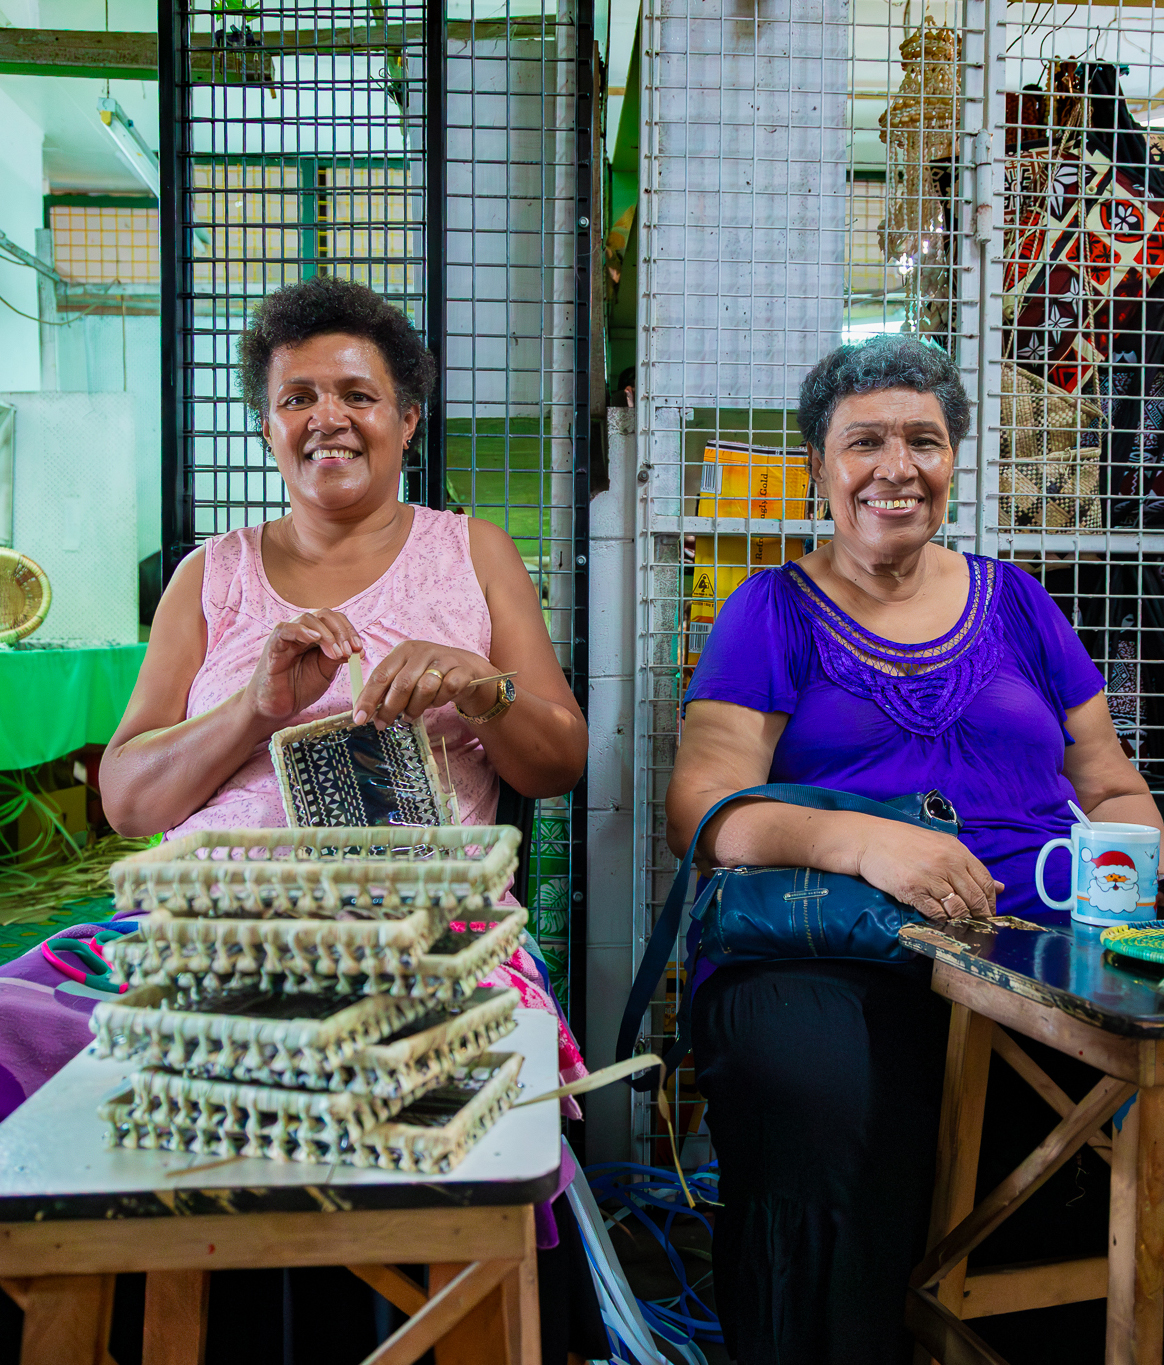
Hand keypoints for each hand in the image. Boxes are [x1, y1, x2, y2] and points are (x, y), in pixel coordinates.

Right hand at [244, 609, 362, 726]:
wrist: (277, 708)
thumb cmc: (299, 688)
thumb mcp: (325, 672)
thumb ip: (337, 657)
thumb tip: (354, 647)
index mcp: (317, 637)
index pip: (336, 622)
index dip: (350, 631)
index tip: (359, 649)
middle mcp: (302, 632)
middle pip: (325, 615)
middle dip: (342, 631)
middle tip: (350, 650)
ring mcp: (287, 636)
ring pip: (308, 619)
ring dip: (327, 634)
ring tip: (336, 653)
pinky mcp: (273, 645)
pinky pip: (286, 629)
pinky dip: (302, 630)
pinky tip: (314, 639)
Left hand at [353, 640, 502, 726]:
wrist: (466, 667)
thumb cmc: (430, 673)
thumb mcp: (407, 674)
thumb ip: (387, 688)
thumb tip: (365, 711)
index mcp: (403, 651)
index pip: (380, 675)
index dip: (368, 698)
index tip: (360, 718)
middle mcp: (422, 651)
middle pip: (402, 684)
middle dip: (390, 709)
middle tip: (383, 724)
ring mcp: (443, 659)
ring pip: (424, 689)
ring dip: (416, 707)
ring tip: (411, 714)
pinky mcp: (462, 670)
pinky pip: (447, 690)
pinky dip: (439, 701)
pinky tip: (437, 702)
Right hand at [855, 820, 1002, 922]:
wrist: (870, 840)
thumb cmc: (905, 842)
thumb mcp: (941, 846)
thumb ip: (968, 865)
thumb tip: (1001, 886)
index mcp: (957, 851)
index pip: (985, 881)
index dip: (990, 901)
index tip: (988, 912)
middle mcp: (947, 863)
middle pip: (975, 898)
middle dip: (980, 915)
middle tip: (978, 925)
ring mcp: (930, 877)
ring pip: (957, 908)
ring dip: (960, 920)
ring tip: (959, 925)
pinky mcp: (912, 890)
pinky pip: (935, 912)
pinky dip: (941, 920)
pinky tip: (940, 920)